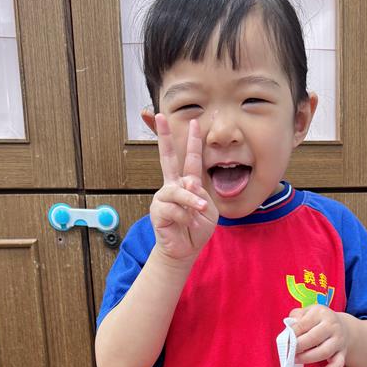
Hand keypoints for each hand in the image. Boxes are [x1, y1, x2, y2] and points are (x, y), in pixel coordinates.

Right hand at [150, 114, 217, 263]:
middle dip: (163, 136)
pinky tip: (187, 224)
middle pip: (167, 157)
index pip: (190, 159)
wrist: (185, 250)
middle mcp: (172, 186)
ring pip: (178, 191)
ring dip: (192, 202)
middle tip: (160, 115)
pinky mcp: (158, 210)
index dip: (192, 141)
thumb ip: (200, 195)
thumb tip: (186, 185)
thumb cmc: (197, 229)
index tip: (194, 122)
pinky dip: (185, 216)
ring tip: (199, 211)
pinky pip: (174, 208)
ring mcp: (163, 197)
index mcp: (187, 183)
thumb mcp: (208, 210)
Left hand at [289, 305, 349, 366]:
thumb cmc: (318, 321)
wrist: (342, 327)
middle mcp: (332, 325)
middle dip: (298, 347)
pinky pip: (337, 365)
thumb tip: (288, 331)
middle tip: (287, 351)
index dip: (291, 334)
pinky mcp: (342, 353)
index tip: (283, 342)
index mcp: (321, 313)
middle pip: (314, 338)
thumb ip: (296, 318)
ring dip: (307, 358)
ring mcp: (338, 340)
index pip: (303, 324)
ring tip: (295, 360)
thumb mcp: (307, 312)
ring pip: (324, 352)